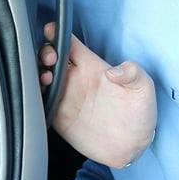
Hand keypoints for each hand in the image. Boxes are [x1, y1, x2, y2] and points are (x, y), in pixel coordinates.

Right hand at [43, 24, 155, 167]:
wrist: (131, 147)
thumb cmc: (140, 113)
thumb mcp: (144, 88)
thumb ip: (133, 73)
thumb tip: (113, 72)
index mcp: (93, 67)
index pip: (71, 44)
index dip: (57, 35)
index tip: (50, 32)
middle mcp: (76, 80)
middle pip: (51, 58)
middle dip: (44, 53)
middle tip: (49, 60)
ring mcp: (66, 98)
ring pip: (42, 79)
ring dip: (37, 74)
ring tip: (45, 78)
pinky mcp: (59, 117)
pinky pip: (40, 102)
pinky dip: (34, 96)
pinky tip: (38, 95)